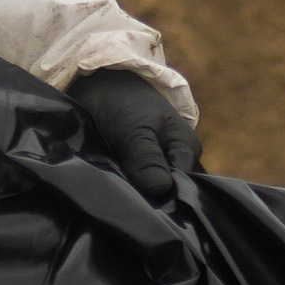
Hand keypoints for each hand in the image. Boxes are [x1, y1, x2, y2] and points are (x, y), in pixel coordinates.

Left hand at [67, 67, 200, 198]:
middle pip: (168, 191)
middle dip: (147, 197)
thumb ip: (146, 158)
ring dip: (132, 192)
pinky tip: (110, 187)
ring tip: (113, 191)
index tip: (140, 202)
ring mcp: (159, 165)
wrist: (98, 83)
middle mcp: (178, 160)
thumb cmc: (122, 102)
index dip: (163, 198)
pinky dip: (123, 186)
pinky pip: (136, 185)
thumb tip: (162, 189)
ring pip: (150, 189)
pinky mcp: (139, 167)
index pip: (184, 187)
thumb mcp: (134, 129)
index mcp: (187, 149)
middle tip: (122, 197)